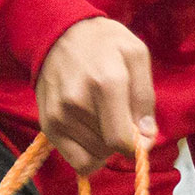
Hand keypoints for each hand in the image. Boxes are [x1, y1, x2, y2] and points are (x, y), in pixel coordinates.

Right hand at [34, 18, 152, 174]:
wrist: (59, 32)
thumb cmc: (103, 42)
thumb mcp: (136, 55)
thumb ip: (146, 97)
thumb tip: (146, 135)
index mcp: (105, 83)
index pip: (121, 140)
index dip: (138, 145)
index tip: (140, 134)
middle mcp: (77, 103)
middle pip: (110, 149)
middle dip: (121, 140)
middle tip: (119, 115)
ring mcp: (59, 115)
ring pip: (95, 156)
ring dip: (104, 145)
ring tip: (102, 117)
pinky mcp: (48, 125)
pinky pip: (77, 162)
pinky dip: (89, 155)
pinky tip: (91, 135)